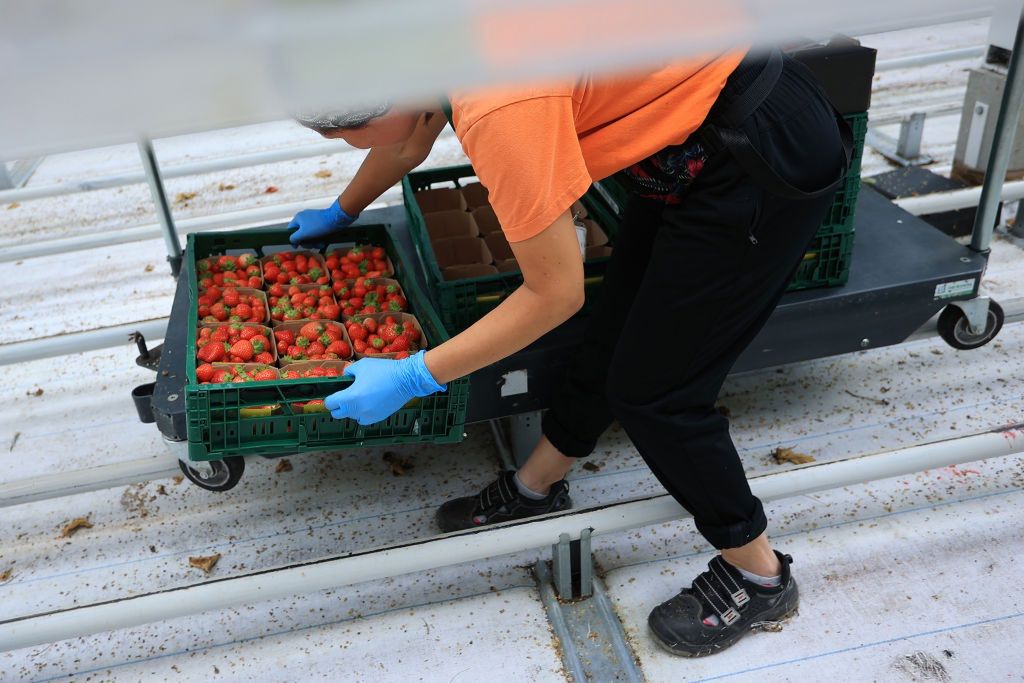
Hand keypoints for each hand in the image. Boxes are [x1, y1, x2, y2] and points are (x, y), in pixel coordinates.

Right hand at [288, 198, 356, 247]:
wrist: (336, 219)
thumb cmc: (318, 226)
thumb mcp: (303, 233)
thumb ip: (294, 238)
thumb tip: (292, 241)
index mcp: (298, 218)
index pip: (291, 230)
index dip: (294, 239)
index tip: (298, 246)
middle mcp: (304, 218)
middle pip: (301, 234)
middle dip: (307, 242)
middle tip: (313, 246)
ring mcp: (312, 219)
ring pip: (309, 234)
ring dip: (314, 241)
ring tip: (320, 244)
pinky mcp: (320, 222)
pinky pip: (316, 232)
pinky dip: (319, 238)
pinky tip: (323, 242)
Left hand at [325, 351, 445, 424]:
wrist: (406, 379)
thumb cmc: (383, 370)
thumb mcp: (362, 365)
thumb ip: (348, 372)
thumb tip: (345, 377)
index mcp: (351, 397)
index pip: (330, 403)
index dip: (330, 398)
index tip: (334, 393)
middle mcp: (358, 410)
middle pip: (338, 414)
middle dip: (339, 405)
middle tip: (344, 396)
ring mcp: (368, 415)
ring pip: (352, 417)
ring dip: (352, 410)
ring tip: (359, 398)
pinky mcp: (378, 418)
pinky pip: (364, 419)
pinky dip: (363, 413)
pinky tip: (368, 404)